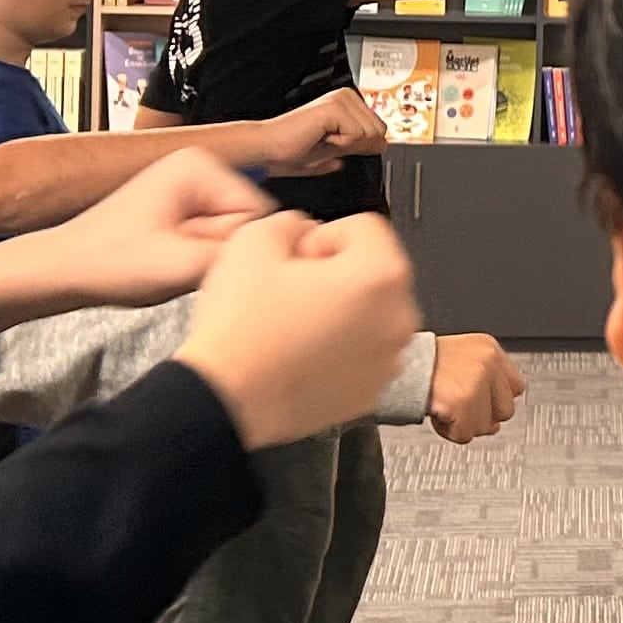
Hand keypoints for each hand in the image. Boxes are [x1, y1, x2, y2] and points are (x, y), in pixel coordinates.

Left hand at [0, 149, 273, 327]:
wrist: (60, 272)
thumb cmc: (106, 263)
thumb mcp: (182, 265)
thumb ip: (242, 257)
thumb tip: (288, 253)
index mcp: (200, 163)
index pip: (260, 214)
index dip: (230, 250)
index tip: (189, 259)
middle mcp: (199, 165)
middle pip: (248, 224)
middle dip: (219, 254)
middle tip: (176, 264)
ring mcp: (190, 185)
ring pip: (233, 236)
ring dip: (207, 259)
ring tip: (167, 265)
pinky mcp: (182, 207)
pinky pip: (214, 239)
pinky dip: (196, 259)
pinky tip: (166, 264)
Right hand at [176, 213, 423, 448]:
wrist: (224, 400)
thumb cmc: (241, 330)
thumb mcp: (253, 242)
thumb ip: (290, 222)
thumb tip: (301, 230)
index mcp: (382, 275)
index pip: (363, 228)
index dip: (320, 235)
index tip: (295, 257)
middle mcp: (398, 319)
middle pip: (370, 272)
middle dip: (332, 273)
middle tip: (288, 290)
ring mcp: (387, 360)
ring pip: (366, 314)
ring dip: (335, 311)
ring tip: (290, 324)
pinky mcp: (370, 391)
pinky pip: (359, 352)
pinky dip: (336, 348)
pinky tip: (296, 353)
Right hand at [252, 90, 389, 176]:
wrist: (268, 149)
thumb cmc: (290, 150)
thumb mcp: (334, 150)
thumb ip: (356, 146)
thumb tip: (380, 145)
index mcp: (346, 103)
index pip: (379, 130)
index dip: (361, 145)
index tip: (333, 142)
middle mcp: (346, 96)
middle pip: (379, 131)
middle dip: (356, 145)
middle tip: (326, 141)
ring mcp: (340, 99)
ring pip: (370, 134)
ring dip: (346, 145)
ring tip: (322, 139)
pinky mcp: (334, 107)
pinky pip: (357, 135)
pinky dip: (341, 144)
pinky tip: (321, 137)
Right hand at [427, 332, 524, 443]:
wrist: (396, 367)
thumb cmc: (421, 364)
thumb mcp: (459, 358)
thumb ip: (484, 381)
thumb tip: (496, 421)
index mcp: (489, 348)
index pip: (516, 387)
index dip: (496, 400)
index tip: (482, 402)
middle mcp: (487, 362)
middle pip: (505, 411)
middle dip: (482, 415)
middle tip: (459, 406)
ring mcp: (476, 382)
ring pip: (486, 426)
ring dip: (464, 424)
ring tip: (446, 406)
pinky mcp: (462, 403)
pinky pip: (466, 434)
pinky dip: (450, 432)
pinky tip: (439, 414)